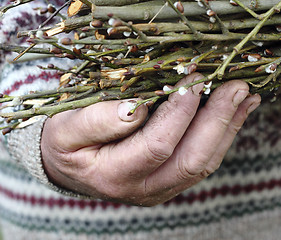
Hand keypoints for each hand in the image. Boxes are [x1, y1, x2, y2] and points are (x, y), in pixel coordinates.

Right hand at [41, 73, 260, 205]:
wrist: (71, 167)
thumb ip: (96, 121)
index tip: (192, 78)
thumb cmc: (66, 145)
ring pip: (203, 164)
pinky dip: (221, 137)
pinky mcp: (170, 182)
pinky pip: (202, 163)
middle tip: (236, 87)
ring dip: (226, 129)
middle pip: (191, 160)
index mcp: (114, 175)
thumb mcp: (66, 130)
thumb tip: (136, 108)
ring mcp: (160, 188)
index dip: (178, 112)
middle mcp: (143, 189)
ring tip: (244, 98)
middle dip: (217, 121)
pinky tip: (233, 115)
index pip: (157, 145)